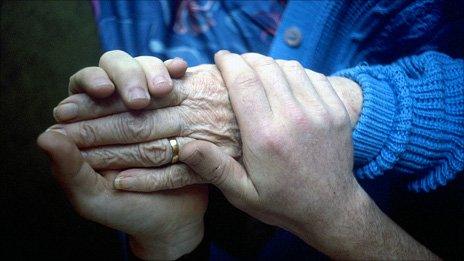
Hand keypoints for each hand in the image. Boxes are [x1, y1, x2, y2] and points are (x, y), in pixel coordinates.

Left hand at [42, 51, 208, 259]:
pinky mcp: (177, 108)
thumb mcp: (92, 196)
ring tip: (163, 88)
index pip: (84, 85)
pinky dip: (177, 74)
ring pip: (148, 70)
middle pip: (118, 68)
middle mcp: (119, 106)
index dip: (91, 81)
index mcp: (90, 123)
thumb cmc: (126, 210)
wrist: (171, 219)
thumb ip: (69, 169)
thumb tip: (46, 136)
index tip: (102, 89)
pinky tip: (181, 70)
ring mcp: (151, 104)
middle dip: (128, 77)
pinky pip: (178, 84)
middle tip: (139, 98)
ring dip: (153, 72)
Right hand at [174, 52, 434, 258]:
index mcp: (265, 136)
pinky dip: (297, 72)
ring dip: (271, 63)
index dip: (229, 63)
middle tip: (236, 62)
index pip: (244, 82)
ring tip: (259, 69)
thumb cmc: (282, 203)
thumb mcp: (243, 194)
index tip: (220, 57)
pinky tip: (287, 80)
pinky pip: (315, 76)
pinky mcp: (338, 111)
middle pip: (266, 68)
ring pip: (291, 67)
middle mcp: (294, 118)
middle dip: (247, 58)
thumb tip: (185, 145)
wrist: (331, 210)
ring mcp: (320, 112)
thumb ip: (215, 167)